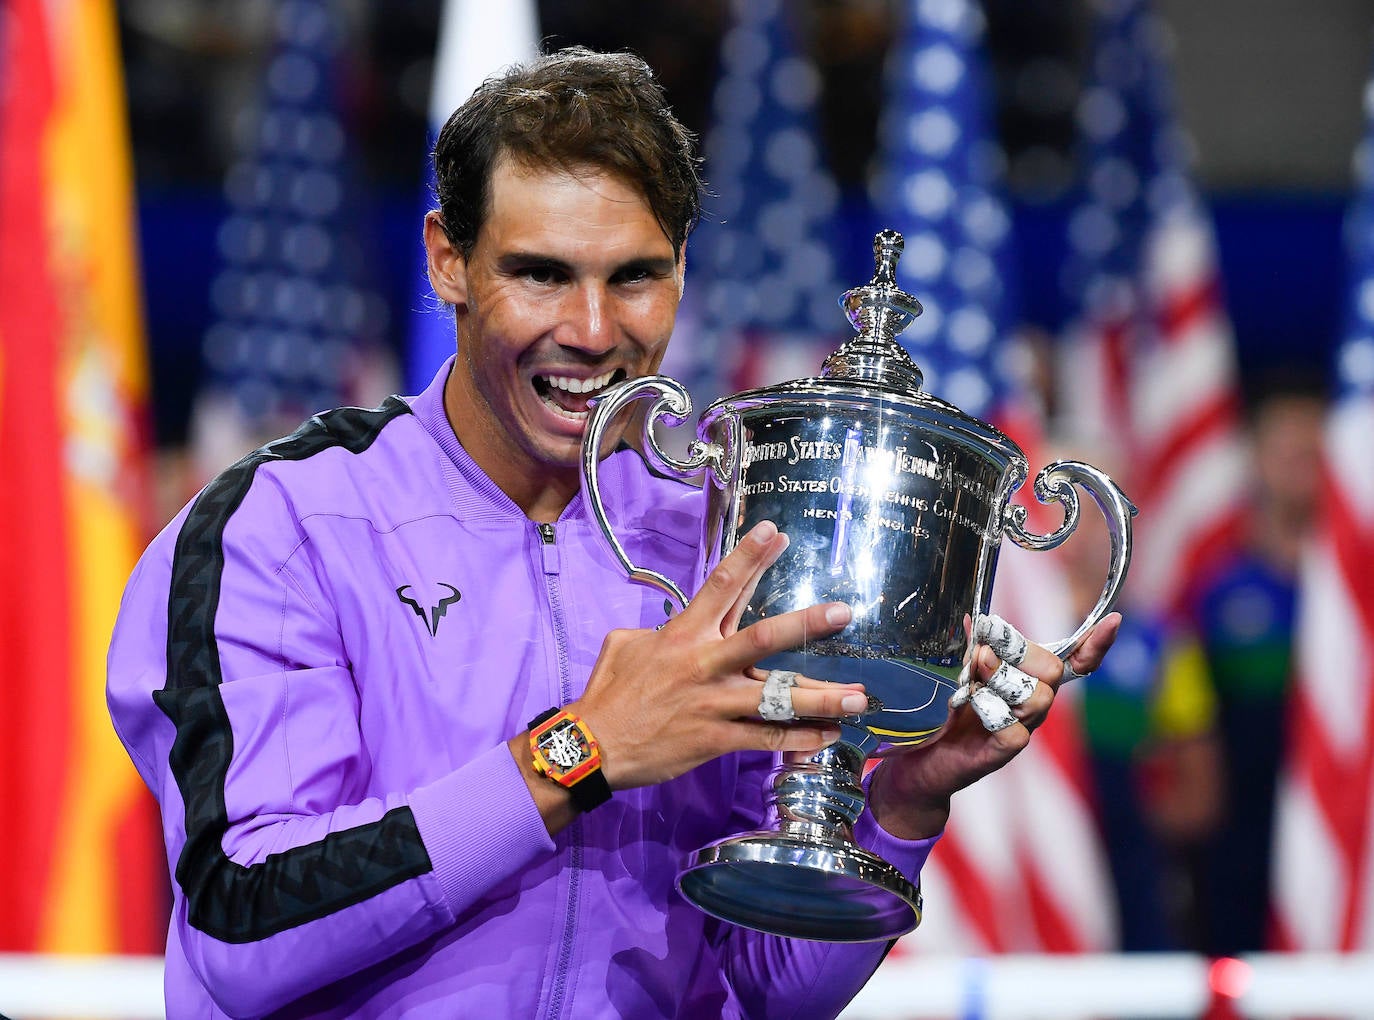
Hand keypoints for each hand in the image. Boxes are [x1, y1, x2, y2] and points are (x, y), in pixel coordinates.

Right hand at [573, 520, 869, 789]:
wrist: (593, 745)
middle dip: (806, 624)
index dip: (750, 556)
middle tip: (844, 612)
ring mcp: (713, 703)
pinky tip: (829, 735)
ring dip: (821, 697)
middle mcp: (704, 663)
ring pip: (776, 697)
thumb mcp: (625, 644)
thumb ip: (656, 630)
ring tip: (860, 696)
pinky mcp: (715, 738)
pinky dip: (800, 738)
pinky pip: (766, 738)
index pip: (722, 585)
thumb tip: (671, 627)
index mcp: (683, 634)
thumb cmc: (609, 692)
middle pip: (763, 639)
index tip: (776, 531)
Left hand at [867, 612, 1121, 839]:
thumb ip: (973, 647)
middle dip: (1017, 652)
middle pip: (1052, 670)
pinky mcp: (1004, 752)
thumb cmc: (948, 712)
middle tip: (980, 653)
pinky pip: (1014, 730)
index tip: (1113, 621)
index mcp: (1028, 680)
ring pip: (1038, 698)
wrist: (925, 759)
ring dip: (999, 680)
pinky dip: (989, 712)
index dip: (1094, 644)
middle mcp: (1032, 705)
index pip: (1073, 661)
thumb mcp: (960, 672)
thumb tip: (972, 619)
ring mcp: (1022, 729)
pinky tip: (968, 708)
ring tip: (968, 682)